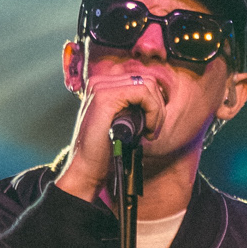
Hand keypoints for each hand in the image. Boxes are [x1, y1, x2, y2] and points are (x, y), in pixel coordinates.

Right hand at [56, 68, 165, 201]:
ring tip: (150, 132)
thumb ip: (134, 106)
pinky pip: (143, 93)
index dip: (154, 102)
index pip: (141, 81)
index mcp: (102, 86)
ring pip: (148, 85)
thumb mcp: (123, 121)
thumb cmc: (106, 148)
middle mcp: (99, 82)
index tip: (152, 126)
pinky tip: (147, 130)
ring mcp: (100, 87)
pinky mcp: (105, 96)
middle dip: (158, 106)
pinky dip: (153, 111)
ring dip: (157, 110)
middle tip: (152, 131)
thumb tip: (160, 97)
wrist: (87, 167)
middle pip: (147, 80)